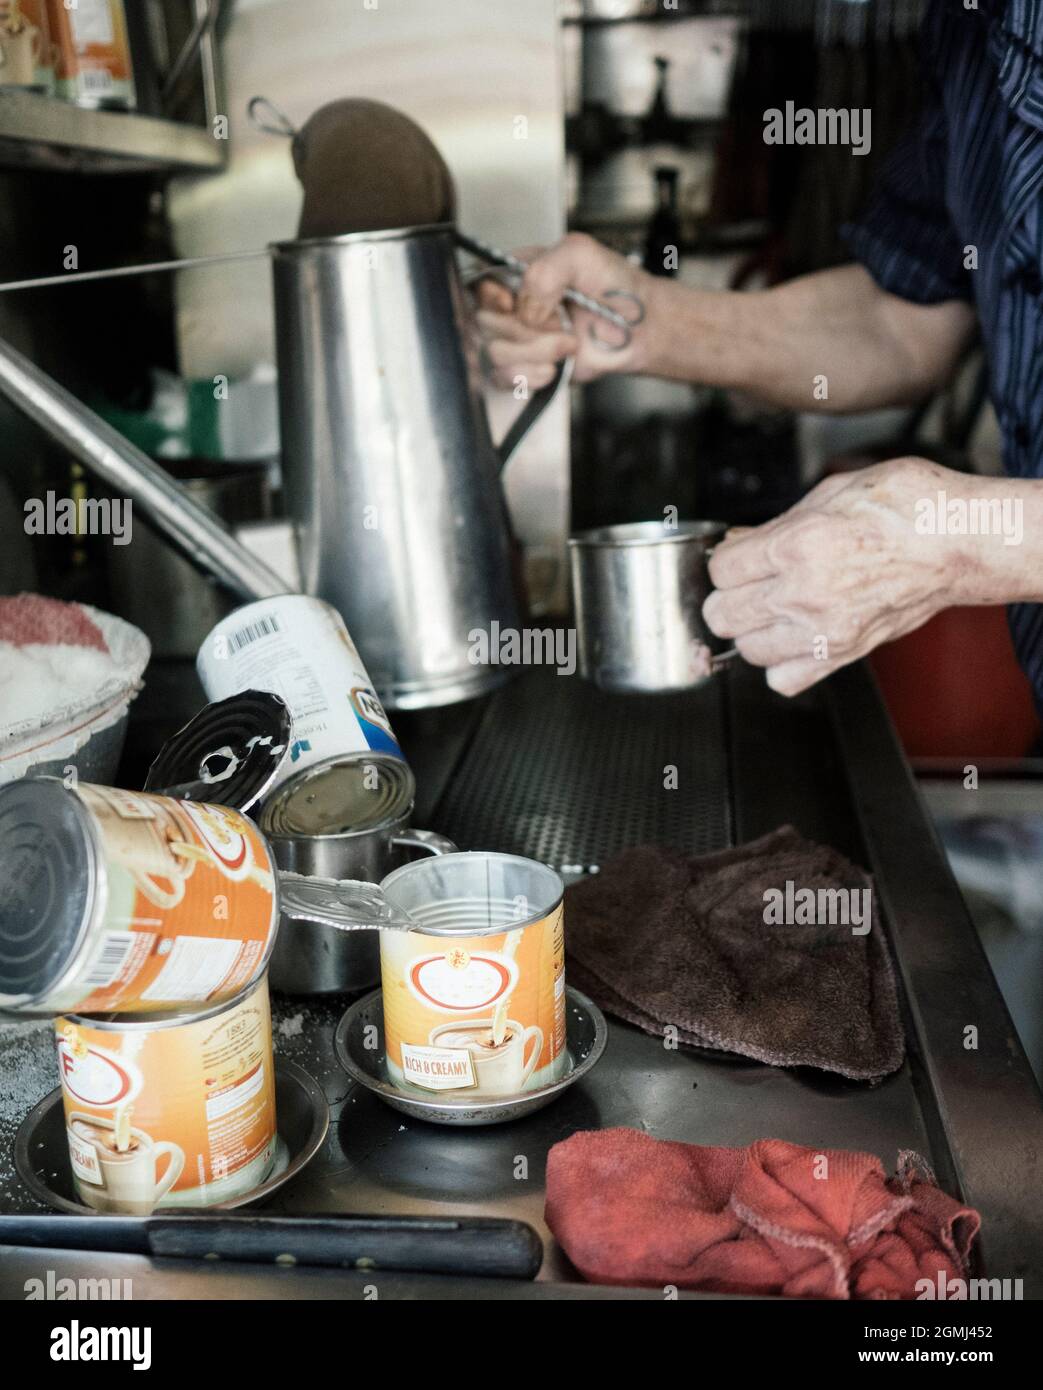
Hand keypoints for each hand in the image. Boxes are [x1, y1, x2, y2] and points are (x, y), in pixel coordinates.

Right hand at [474, 233, 651, 388]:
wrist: (637, 328)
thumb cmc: (614, 287)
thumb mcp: (581, 254)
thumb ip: (546, 269)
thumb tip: (526, 307)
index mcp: (517, 271)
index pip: (479, 282)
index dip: (491, 297)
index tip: (513, 303)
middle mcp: (512, 304)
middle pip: (484, 321)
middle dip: (525, 328)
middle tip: (559, 322)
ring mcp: (517, 338)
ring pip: (495, 352)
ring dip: (535, 352)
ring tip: (567, 343)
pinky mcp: (526, 367)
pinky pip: (503, 378)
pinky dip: (529, 375)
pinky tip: (553, 368)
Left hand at [702, 457, 1007, 695]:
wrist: (960, 541)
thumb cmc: (907, 507)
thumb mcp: (831, 492)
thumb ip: (778, 523)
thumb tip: (740, 541)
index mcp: (797, 544)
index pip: (721, 570)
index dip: (725, 561)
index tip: (737, 558)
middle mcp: (804, 592)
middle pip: (723, 614)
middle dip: (728, 597)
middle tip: (746, 586)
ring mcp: (824, 628)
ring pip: (748, 651)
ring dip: (752, 631)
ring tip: (770, 612)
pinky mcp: (845, 652)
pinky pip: (785, 680)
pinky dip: (780, 666)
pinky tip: (791, 640)